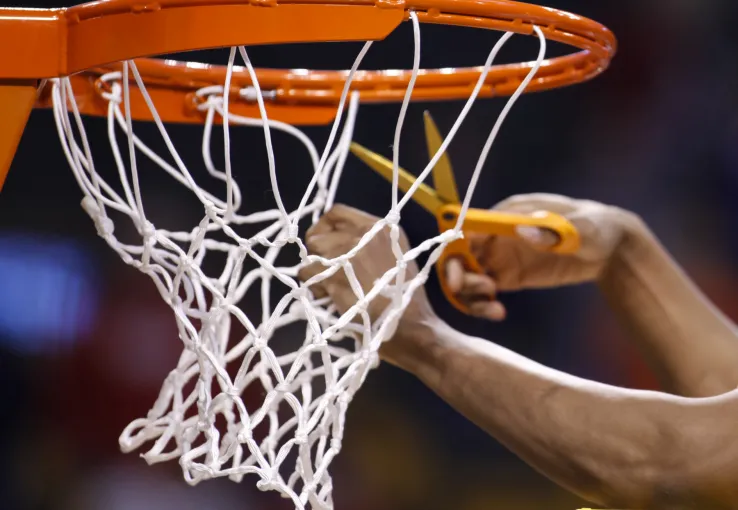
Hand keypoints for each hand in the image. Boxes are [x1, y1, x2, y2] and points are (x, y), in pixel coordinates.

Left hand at [298, 204, 435, 332]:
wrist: (409, 323)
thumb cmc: (403, 293)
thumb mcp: (395, 254)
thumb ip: (369, 241)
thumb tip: (336, 240)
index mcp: (379, 227)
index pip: (336, 213)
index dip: (323, 227)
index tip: (322, 243)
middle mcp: (362, 235)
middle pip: (318, 236)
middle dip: (318, 255)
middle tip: (327, 271)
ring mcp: (347, 255)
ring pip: (309, 257)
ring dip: (315, 273)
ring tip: (331, 287)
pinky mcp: (336, 277)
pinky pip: (308, 275)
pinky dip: (314, 288)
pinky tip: (330, 297)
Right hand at [449, 193, 638, 319]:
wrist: (610, 249)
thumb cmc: (596, 227)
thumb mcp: (581, 229)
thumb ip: (552, 231)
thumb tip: (521, 230)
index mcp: (508, 213)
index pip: (469, 226)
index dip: (457, 247)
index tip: (459, 271)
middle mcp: (496, 235)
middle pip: (460, 253)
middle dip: (459, 274)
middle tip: (483, 291)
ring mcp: (501, 257)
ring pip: (468, 275)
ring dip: (470, 293)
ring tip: (493, 307)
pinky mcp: (509, 277)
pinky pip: (484, 292)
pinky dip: (482, 304)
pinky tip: (498, 313)